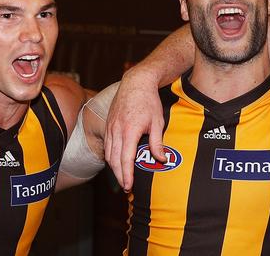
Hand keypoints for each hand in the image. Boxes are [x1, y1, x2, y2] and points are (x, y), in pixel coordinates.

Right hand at [105, 68, 165, 191]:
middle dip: (119, 176)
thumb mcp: (157, 121)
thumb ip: (157, 142)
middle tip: (126, 187)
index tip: (129, 186)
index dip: (126, 175)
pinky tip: (117, 162)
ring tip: (122, 177)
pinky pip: (107, 145)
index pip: (126, 159)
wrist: (136, 83)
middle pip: (114, 160)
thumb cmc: (149, 101)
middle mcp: (117, 130)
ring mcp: (111, 127)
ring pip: (108, 153)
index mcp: (129, 131)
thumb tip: (162, 159)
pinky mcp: (109, 124)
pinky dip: (111, 156)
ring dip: (114, 168)